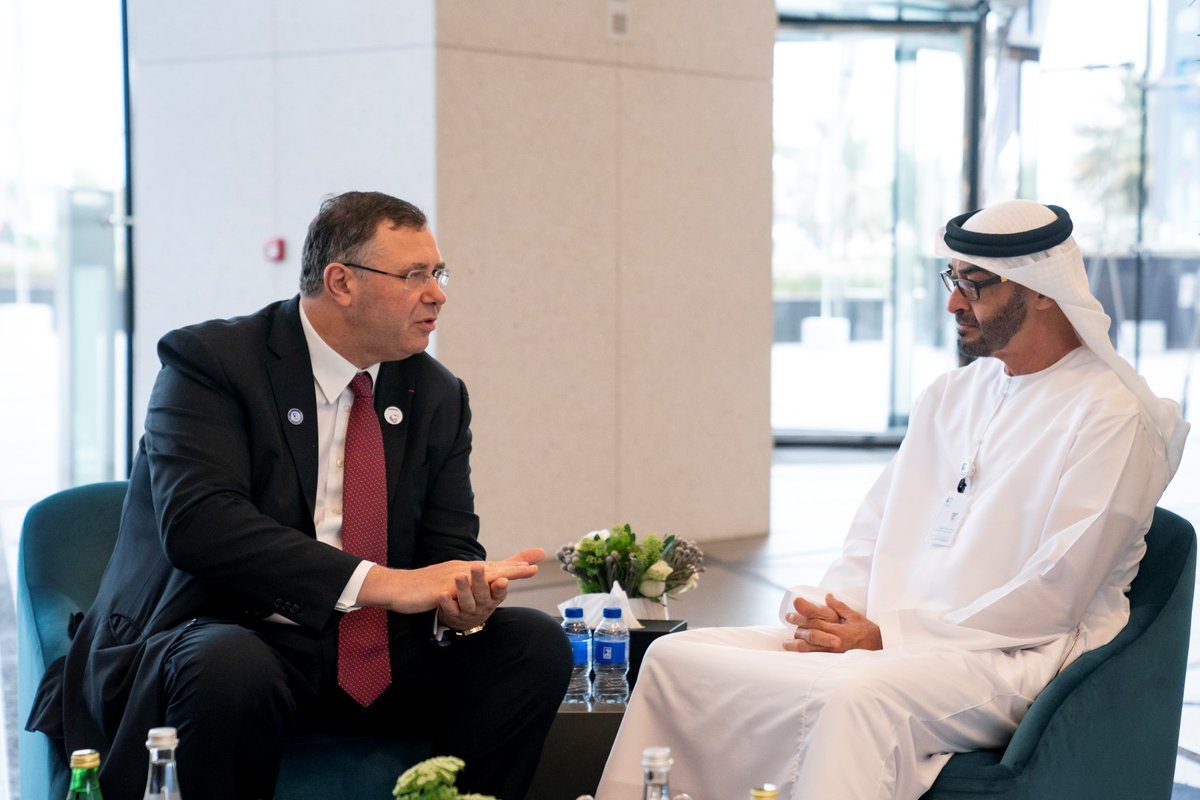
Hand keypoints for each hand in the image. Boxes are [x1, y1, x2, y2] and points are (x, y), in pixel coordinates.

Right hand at [357, 548, 543, 616]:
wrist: (398, 587)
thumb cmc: (425, 587)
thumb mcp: (451, 583)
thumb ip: (469, 583)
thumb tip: (484, 580)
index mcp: (466, 569)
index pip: (495, 566)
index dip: (516, 565)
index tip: (537, 561)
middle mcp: (460, 570)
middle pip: (491, 568)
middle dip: (513, 569)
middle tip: (534, 568)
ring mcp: (450, 578)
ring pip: (475, 578)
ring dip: (493, 577)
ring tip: (510, 579)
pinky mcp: (438, 590)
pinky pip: (454, 591)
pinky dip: (465, 590)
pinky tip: (475, 591)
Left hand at [437, 548, 545, 629]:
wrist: (466, 617)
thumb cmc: (486, 593)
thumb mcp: (501, 579)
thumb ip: (518, 565)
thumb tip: (542, 552)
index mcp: (495, 595)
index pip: (500, 591)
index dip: (501, 586)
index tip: (503, 579)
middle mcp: (483, 604)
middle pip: (482, 593)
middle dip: (480, 581)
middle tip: (476, 567)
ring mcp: (468, 610)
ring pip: (466, 601)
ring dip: (463, 589)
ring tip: (459, 577)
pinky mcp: (453, 614)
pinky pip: (449, 610)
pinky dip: (446, 603)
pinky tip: (442, 594)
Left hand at [783, 593, 881, 653]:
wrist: (880, 649)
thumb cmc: (868, 632)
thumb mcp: (855, 616)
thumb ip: (839, 607)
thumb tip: (827, 596)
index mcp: (839, 629)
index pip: (817, 620)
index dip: (804, 613)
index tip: (795, 605)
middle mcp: (834, 641)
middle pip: (811, 632)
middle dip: (798, 625)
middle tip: (788, 618)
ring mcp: (833, 653)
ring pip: (810, 648)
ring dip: (796, 644)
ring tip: (786, 642)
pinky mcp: (833, 661)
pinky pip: (816, 658)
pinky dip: (805, 655)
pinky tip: (797, 654)